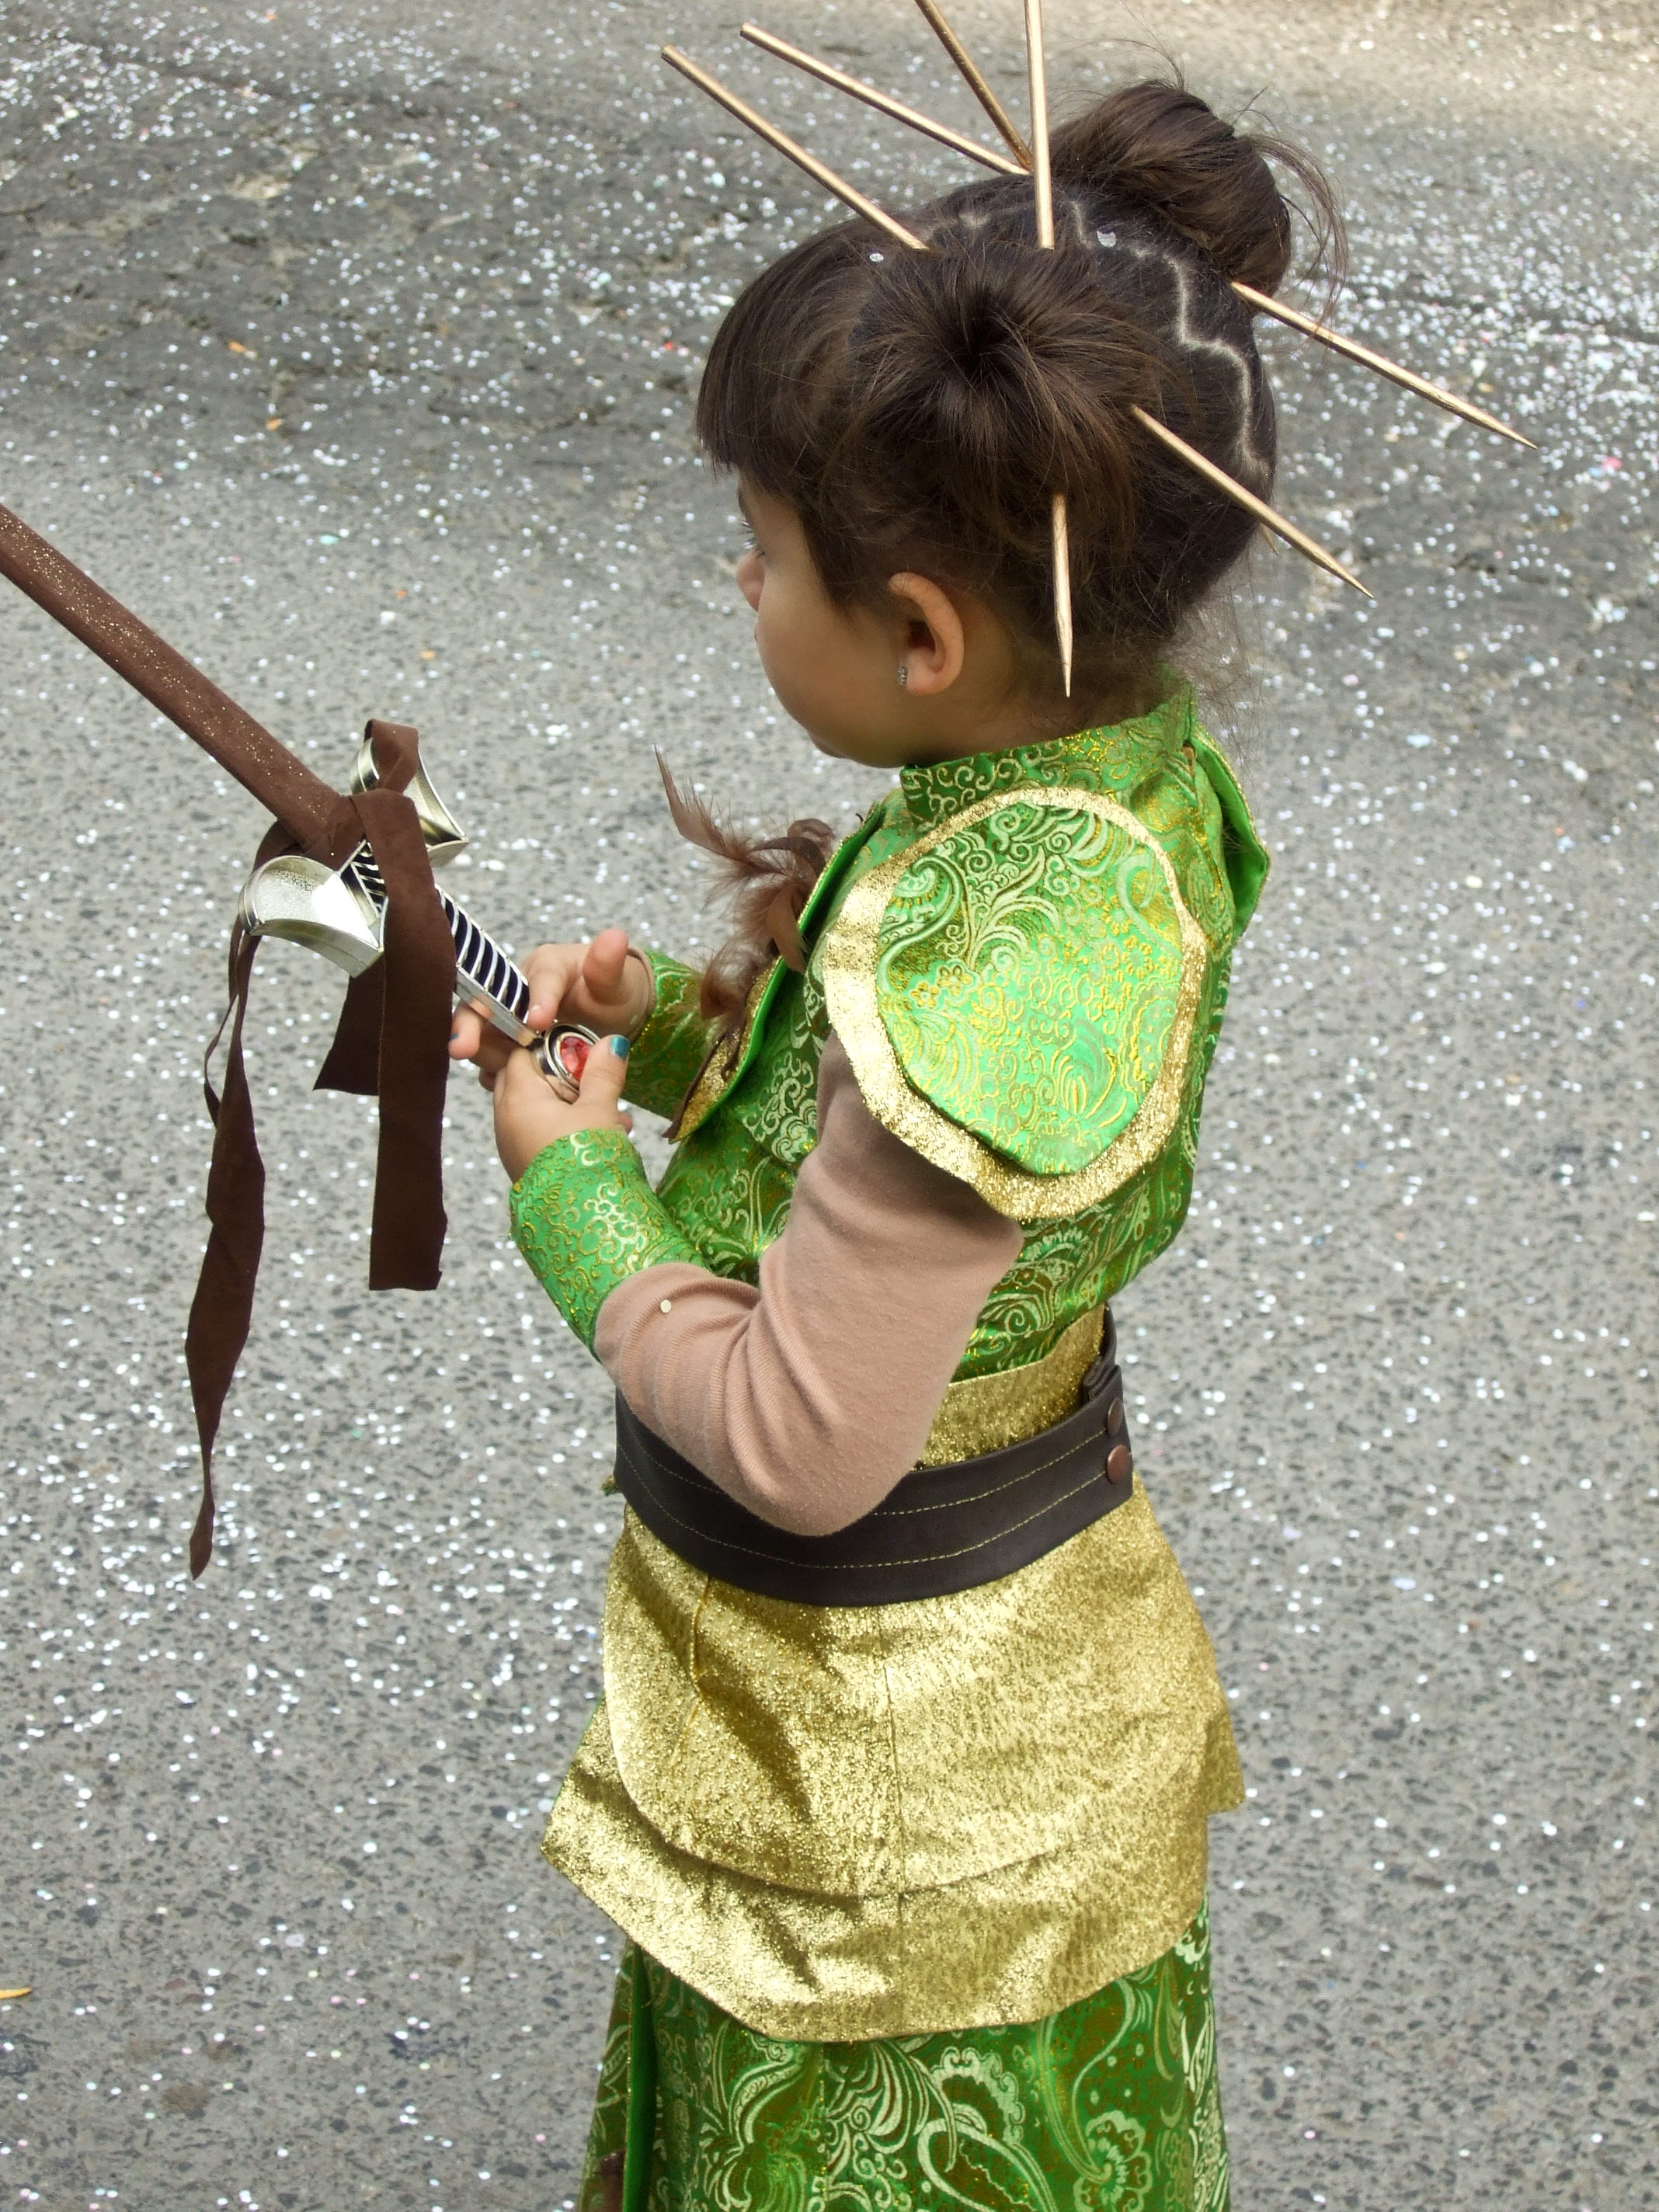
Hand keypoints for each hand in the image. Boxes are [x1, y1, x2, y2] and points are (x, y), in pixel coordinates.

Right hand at [449, 927, 652, 1080]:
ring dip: (483, 1054)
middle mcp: (518, 989)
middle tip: (462, 1048)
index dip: (537, 999)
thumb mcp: (615, 980)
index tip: (539, 1022)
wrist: (611, 1014)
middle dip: (471, 1026)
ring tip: (493, 1074)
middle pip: (485, 1003)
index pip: (539, 978)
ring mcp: (508, 1018)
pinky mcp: (508, 1044)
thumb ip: (609, 964)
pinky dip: (494, 1072)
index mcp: (546, 966)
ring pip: (483, 1034)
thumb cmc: (611, 991)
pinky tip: (500, 1085)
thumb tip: (614, 937)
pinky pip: (493, 1058)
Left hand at [491, 1031, 633, 1181]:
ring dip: (570, 1108)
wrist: (580, 1221)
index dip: (552, 1050)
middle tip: (595, 1089)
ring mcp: (510, 1143)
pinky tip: (601, 1139)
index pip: (521, 1054)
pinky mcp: (522, 1164)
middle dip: (562, 1080)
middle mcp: (505, 1118)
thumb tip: (610, 1041)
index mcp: (518, 1096)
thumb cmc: (586, 1158)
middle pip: (525, 1080)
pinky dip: (563, 1129)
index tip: (582, 1059)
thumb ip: (603, 1073)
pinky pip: (538, 1133)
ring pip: (536, 1109)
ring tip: (614, 1119)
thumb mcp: (600, 1110)